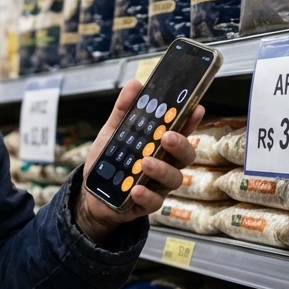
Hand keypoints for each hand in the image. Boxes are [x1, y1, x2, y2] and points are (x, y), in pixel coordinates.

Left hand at [78, 79, 203, 243]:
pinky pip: (154, 201)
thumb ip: (124, 110)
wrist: (92, 193)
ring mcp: (158, 185)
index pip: (181, 131)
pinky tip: (134, 189)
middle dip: (180, 145)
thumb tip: (135, 84)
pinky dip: (145, 195)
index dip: (191, 121)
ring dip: (161, 169)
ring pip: (173, 179)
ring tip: (145, 162)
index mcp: (160, 144)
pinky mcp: (147, 204)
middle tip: (167, 137)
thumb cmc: (109, 161)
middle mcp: (165, 164)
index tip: (196, 108)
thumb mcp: (113, 132)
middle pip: (185, 156)